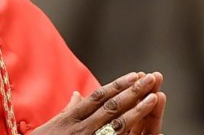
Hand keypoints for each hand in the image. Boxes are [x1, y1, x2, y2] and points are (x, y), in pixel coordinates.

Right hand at [33, 72, 166, 134]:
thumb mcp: (48, 127)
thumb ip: (66, 111)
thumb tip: (76, 94)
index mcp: (70, 119)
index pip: (98, 97)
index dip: (118, 85)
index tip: (134, 74)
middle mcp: (80, 129)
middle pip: (111, 107)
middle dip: (133, 92)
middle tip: (152, 78)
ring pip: (116, 125)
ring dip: (137, 110)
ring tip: (154, 97)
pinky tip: (144, 128)